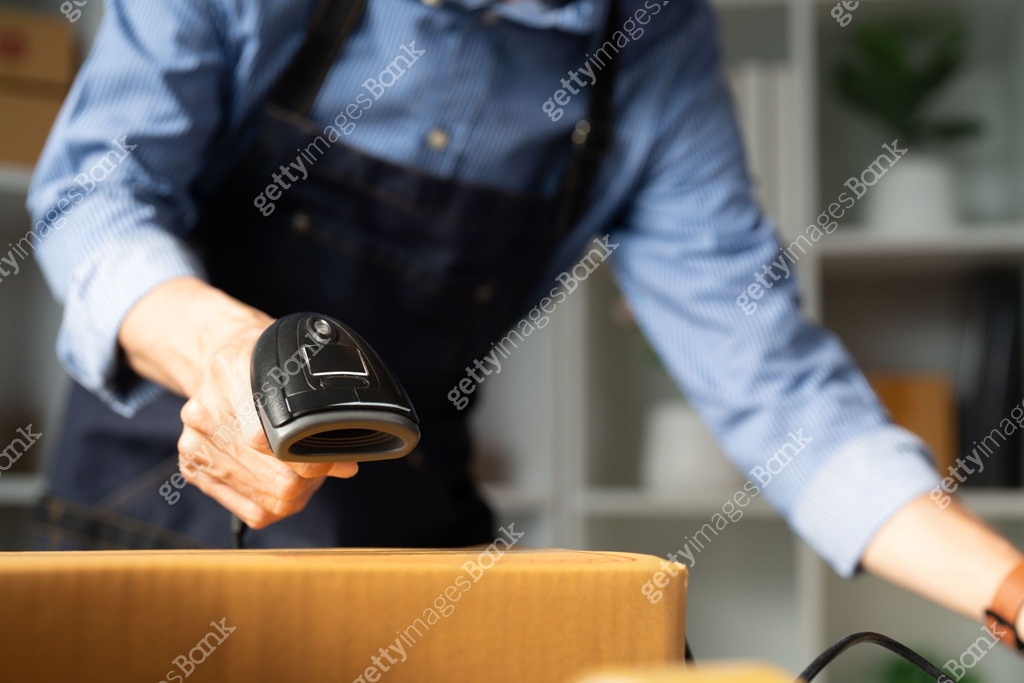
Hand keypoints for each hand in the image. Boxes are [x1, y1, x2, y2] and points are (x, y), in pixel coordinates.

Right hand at [176, 320, 357, 528]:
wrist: (219, 369)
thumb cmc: (263, 367)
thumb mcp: (291, 363)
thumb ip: (319, 405)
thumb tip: (347, 464)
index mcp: (230, 376)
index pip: (276, 440)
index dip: (313, 458)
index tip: (342, 460)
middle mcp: (206, 413)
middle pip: (277, 478)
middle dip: (311, 478)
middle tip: (324, 465)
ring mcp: (195, 444)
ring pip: (268, 500)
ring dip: (298, 494)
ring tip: (305, 474)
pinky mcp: (194, 469)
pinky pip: (251, 512)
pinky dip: (277, 506)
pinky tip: (283, 487)